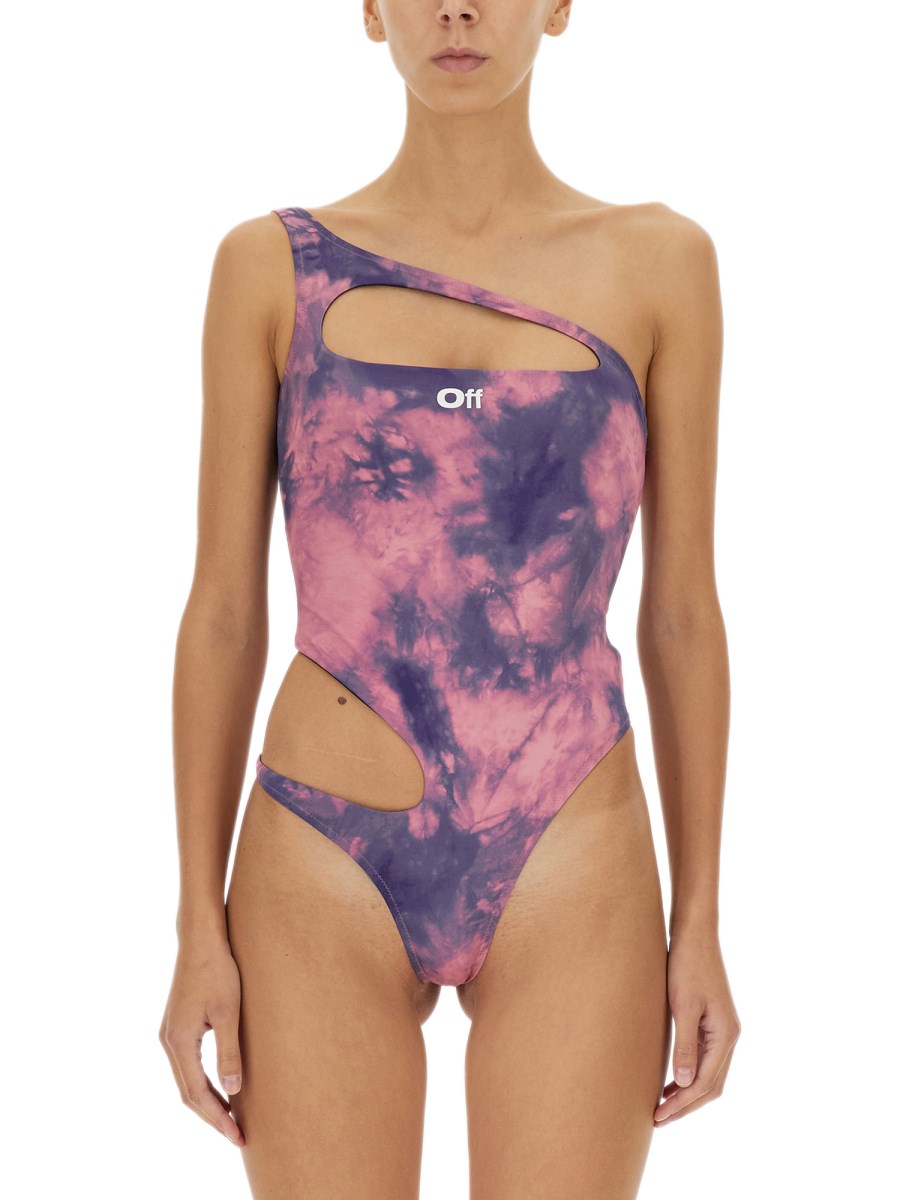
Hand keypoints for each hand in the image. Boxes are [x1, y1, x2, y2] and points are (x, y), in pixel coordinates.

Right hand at [159, 939, 244, 1145]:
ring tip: (232, 1118)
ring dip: (207, 1101)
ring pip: (187, 1080)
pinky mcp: (177, 1026)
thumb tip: (233, 1092)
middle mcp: (169, 1041)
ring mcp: (170, 1034)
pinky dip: (203, 1083)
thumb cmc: (218, 971)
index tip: (238, 1135)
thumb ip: (229, 1052)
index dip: (217, 1117)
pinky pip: (188, 1066)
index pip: (197, 1093)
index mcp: (179, 1041)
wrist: (201, 939)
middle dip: (212, 1116)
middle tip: (238, 1135)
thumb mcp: (228, 1012)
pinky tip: (222, 1088)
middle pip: (188, 1093)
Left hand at [654, 927, 740, 1124]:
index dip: (682, 1104)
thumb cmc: (687, 966)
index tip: (658, 1116)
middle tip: (658, 1119)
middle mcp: (730, 1036)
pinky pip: (706, 1058)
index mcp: (726, 1035)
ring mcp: (723, 1029)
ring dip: (689, 1092)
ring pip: (710, 1074)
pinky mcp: (714, 1021)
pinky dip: (690, 1074)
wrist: (695, 933)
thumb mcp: (682, 1006)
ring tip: (662, 1106)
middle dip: (686, 1105)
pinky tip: (672, 1079)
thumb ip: (685, 1045)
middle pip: (711, 1085)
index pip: (705, 1083)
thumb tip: (684, 1083)